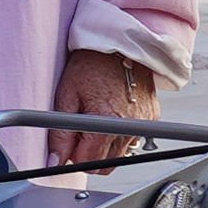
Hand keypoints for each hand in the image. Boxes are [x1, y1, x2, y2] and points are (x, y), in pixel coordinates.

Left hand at [45, 48, 161, 172]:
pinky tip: (112, 113)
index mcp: (108, 121)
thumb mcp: (67, 96)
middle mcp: (130, 125)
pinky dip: (118, 134)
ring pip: (119, 154)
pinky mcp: (151, 118)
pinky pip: (131, 140)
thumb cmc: (91, 64)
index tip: (70, 139)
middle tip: (81, 129)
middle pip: (106, 164)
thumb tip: (55, 161)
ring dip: (104, 144)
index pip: (89, 162)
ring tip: (97, 117)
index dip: (74, 154)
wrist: (118, 43)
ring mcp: (144, 122)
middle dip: (89, 153)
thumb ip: (60, 134)